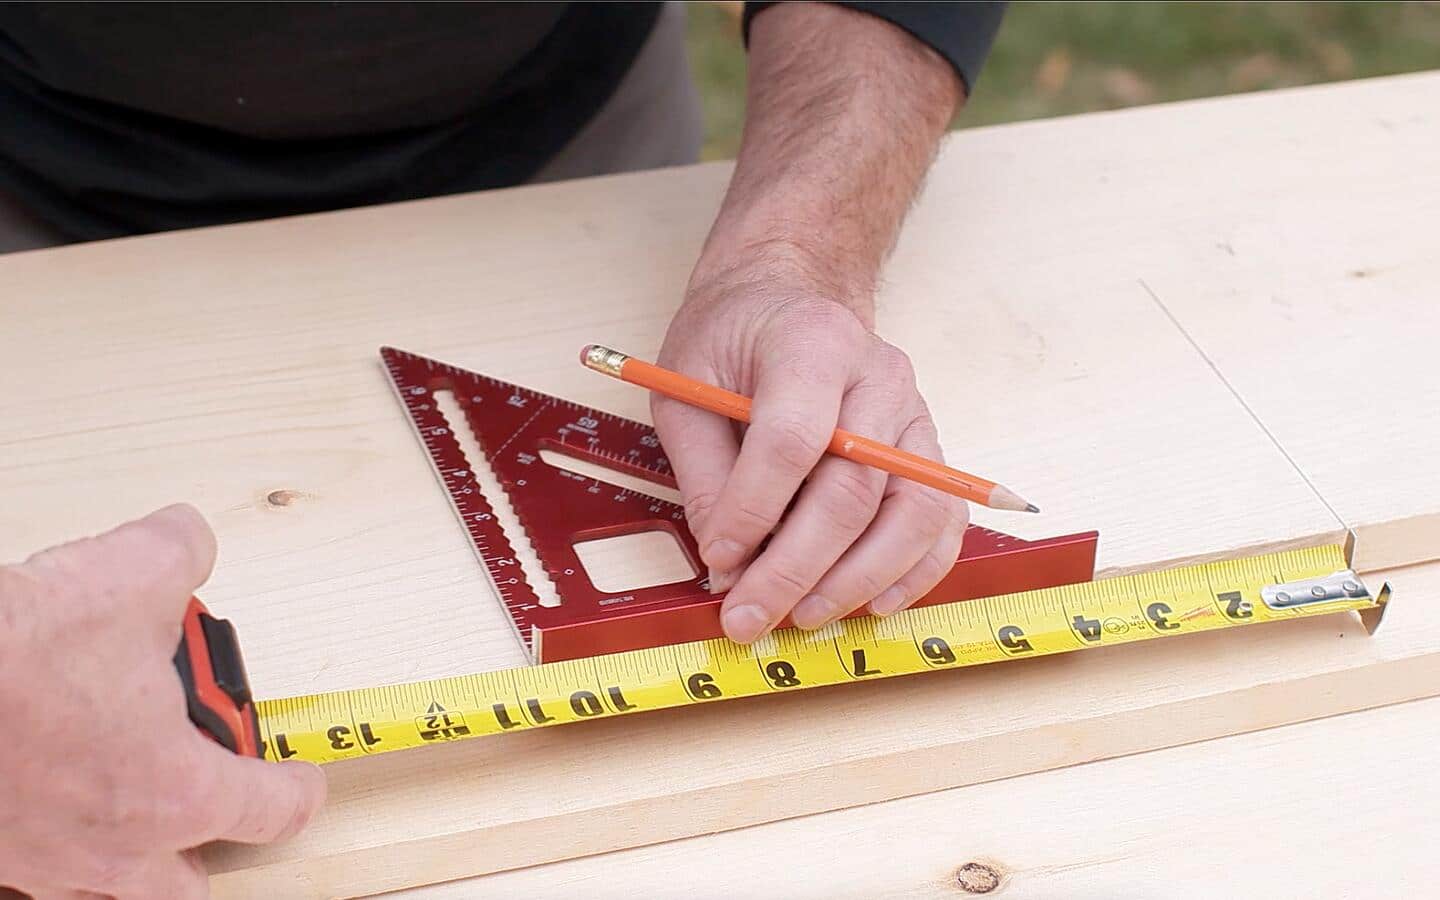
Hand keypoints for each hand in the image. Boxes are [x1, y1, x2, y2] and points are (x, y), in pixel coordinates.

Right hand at [0, 505, 324, 899]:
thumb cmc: (15, 654)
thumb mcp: (132, 572)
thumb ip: (181, 552)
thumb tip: (186, 539)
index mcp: (177, 791)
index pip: (272, 810)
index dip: (300, 788)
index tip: (303, 777)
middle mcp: (114, 846)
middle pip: (187, 884)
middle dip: (209, 844)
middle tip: (207, 787)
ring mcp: (45, 859)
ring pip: (107, 888)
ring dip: (133, 848)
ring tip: (131, 788)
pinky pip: (39, 869)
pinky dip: (59, 834)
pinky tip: (52, 782)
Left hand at [654, 261, 968, 642]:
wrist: (791, 300)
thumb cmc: (735, 341)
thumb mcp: (686, 387)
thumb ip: (705, 473)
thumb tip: (727, 562)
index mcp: (812, 342)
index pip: (792, 438)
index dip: (753, 509)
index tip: (718, 558)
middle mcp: (878, 376)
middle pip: (853, 487)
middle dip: (798, 567)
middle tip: (751, 616)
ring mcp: (915, 415)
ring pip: (912, 512)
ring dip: (859, 580)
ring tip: (805, 617)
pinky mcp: (932, 451)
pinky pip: (942, 521)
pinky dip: (914, 572)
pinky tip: (872, 604)